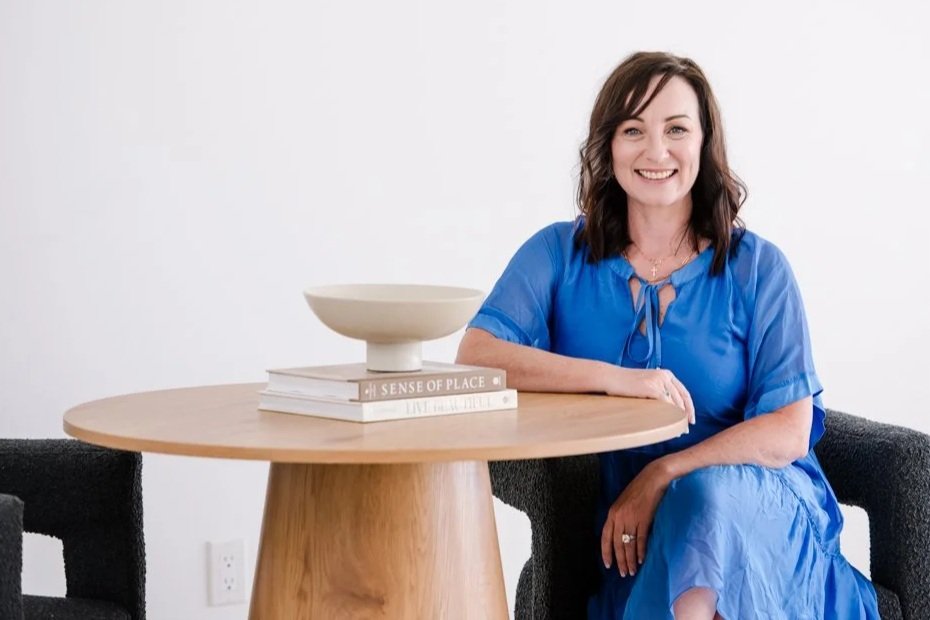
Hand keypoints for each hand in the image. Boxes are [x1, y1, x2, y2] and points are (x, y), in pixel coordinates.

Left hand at [600, 462, 669, 577]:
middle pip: (617, 544)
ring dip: (630, 560)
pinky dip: (641, 551)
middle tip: (624, 573)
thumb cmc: (640, 489)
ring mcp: (631, 518)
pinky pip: (641, 539)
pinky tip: (641, 560)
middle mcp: (619, 517)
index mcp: (612, 513)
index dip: (606, 552)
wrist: (653, 478)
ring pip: (629, 545)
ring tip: (632, 571)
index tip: (608, 564)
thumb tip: (620, 534)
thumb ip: (620, 517)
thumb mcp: (624, 502)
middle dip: (620, 560)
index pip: (605, 537)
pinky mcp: (644, 519)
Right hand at [605, 367, 694, 423]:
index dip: (689, 406)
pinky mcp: (651, 388)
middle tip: (687, 427)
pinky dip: (671, 415)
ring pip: (676, 402)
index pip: (684, 392)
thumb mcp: (646, 383)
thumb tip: (667, 406)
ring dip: (680, 417)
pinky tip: (671, 424)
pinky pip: (666, 403)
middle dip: (686, 414)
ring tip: (679, 429)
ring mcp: (658, 381)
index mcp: (666, 374)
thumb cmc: (625, 383)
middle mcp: (664, 375)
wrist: (611, 377)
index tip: (690, 418)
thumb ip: (658, 390)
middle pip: (682, 398)